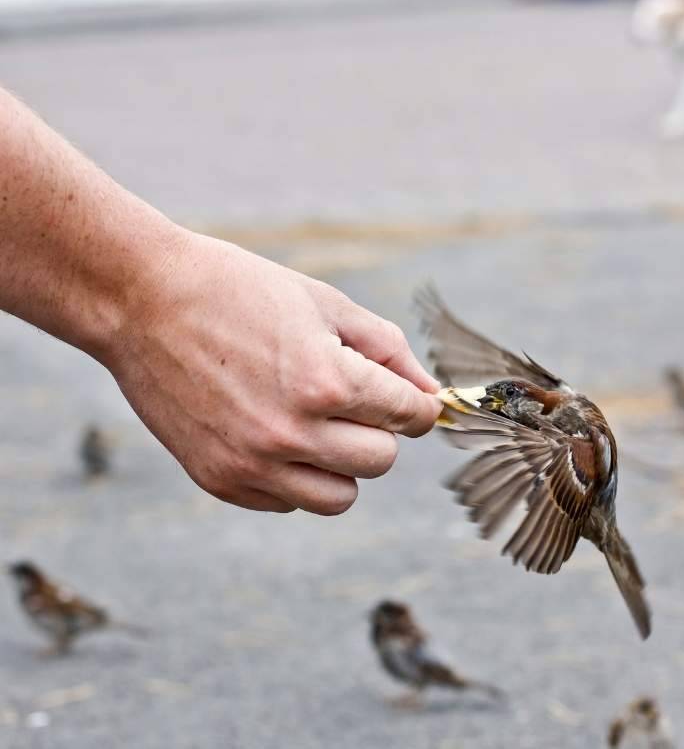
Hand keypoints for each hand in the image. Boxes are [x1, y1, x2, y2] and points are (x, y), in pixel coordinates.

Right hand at [104, 231, 440, 514]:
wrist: (142, 301)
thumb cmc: (239, 291)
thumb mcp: (325, 303)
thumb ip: (388, 350)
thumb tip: (431, 393)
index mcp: (325, 381)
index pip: (409, 417)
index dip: (416, 405)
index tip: (407, 400)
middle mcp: (291, 432)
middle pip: (381, 461)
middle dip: (379, 430)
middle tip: (352, 402)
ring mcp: (252, 463)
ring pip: (340, 497)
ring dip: (342, 465)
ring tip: (317, 425)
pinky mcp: (221, 481)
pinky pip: (288, 502)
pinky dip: (294, 476)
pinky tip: (273, 433)